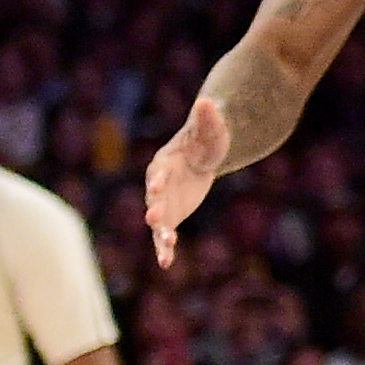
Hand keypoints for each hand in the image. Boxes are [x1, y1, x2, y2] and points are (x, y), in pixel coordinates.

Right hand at [142, 94, 231, 266]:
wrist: (203, 157)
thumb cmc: (205, 139)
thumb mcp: (211, 128)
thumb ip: (207, 117)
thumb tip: (207, 101)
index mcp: (164, 162)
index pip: (158, 171)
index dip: (158, 178)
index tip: (157, 186)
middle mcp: (158, 184)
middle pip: (153, 198)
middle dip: (154, 207)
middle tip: (154, 218)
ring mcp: (163, 202)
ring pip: (158, 221)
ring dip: (160, 234)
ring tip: (165, 248)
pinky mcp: (171, 216)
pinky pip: (165, 234)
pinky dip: (164, 248)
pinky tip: (166, 263)